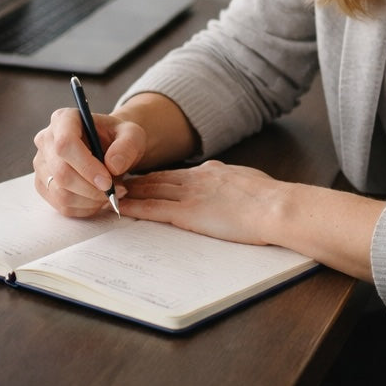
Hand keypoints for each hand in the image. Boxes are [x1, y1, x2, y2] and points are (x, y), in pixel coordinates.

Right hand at [33, 106, 145, 217]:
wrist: (110, 148)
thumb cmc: (118, 138)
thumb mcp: (132, 135)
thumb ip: (127, 145)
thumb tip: (112, 165)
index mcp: (64, 119)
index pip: (65, 144)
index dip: (86, 166)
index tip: (107, 181)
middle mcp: (46, 139)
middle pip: (61, 172)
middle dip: (91, 189)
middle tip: (114, 191)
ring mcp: (42, 163)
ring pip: (60, 193)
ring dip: (90, 201)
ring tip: (110, 194)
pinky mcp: (43, 184)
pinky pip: (61, 205)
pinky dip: (84, 208)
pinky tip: (98, 199)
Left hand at [119, 161, 283, 245]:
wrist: (275, 206)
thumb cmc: (271, 199)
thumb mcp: (248, 182)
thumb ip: (233, 183)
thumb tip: (232, 185)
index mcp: (212, 172)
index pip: (177, 174)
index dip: (157, 176)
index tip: (143, 177)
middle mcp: (197, 178)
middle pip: (158, 178)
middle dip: (136, 181)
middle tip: (116, 182)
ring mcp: (191, 194)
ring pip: (151, 190)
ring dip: (130, 192)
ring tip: (110, 193)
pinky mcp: (188, 213)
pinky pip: (154, 209)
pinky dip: (135, 208)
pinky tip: (121, 209)